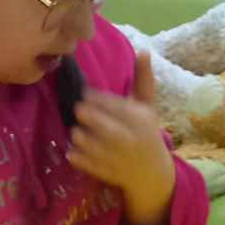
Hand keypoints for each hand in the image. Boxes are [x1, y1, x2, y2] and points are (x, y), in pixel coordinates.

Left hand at [68, 51, 175, 224]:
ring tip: (75, 131)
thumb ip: (143, 80)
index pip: (116, 107)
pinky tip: (72, 151)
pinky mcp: (110, 173)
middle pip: (106, 127)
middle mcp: (131, 139)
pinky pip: (92, 166)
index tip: (85, 94)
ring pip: (97, 147)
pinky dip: (80, 159)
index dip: (98, 99)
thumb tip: (144, 50)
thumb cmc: (147, 133)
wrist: (153, 174)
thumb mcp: (148, 107)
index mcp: (141, 120)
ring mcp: (120, 159)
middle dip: (89, 117)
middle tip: (77, 110)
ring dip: (82, 138)